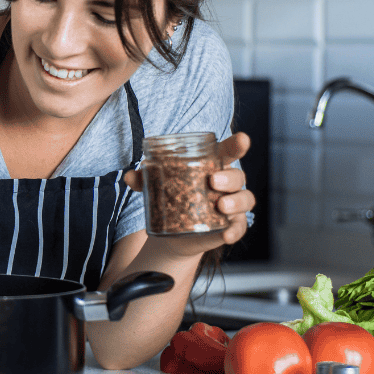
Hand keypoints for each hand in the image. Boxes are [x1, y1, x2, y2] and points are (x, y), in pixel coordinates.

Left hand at [125, 132, 255, 254]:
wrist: (172, 232)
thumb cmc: (170, 197)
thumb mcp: (156, 186)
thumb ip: (144, 179)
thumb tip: (129, 176)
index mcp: (212, 166)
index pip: (229, 152)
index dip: (238, 144)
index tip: (242, 140)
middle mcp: (227, 184)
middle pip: (238, 176)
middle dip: (229, 177)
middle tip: (213, 181)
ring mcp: (231, 205)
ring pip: (245, 199)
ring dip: (236, 201)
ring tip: (220, 205)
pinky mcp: (230, 225)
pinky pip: (239, 227)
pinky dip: (235, 230)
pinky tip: (226, 233)